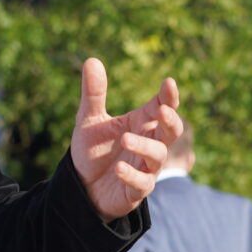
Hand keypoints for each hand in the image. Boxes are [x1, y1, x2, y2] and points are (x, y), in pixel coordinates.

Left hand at [69, 59, 181, 219]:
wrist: (80, 187)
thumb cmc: (92, 152)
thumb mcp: (89, 120)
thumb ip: (94, 94)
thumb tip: (92, 60)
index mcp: (140, 124)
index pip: (161, 107)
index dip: (168, 96)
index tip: (169, 83)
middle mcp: (148, 144)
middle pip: (170, 131)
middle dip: (171, 121)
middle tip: (162, 110)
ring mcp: (145, 168)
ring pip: (157, 156)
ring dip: (144, 146)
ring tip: (125, 139)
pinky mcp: (135, 191)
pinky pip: (141, 184)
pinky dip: (133, 175)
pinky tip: (119, 169)